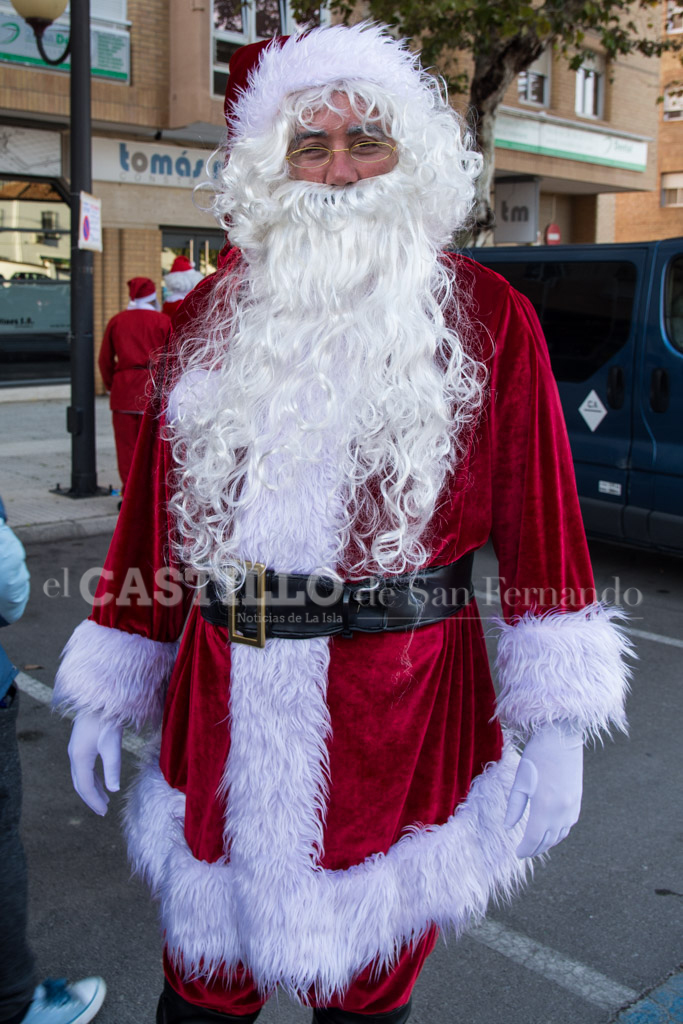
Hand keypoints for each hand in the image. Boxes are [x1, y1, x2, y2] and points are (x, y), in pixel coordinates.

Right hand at [67, 712, 122, 815]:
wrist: (99, 700)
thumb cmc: (107, 721)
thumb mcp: (112, 745)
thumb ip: (113, 768)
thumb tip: (114, 790)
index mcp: (80, 758)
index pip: (85, 787)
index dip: (94, 801)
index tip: (104, 813)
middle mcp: (74, 755)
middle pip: (80, 783)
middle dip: (91, 798)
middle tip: (103, 811)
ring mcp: (76, 749)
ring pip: (81, 775)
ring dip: (92, 788)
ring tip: (105, 799)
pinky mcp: (81, 743)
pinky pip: (84, 767)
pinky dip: (92, 777)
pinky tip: (102, 779)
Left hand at [504, 721, 582, 857]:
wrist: (561, 737)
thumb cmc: (537, 755)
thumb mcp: (520, 780)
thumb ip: (515, 806)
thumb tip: (509, 827)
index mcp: (544, 806)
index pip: (534, 838)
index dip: (525, 848)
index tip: (517, 853)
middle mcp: (561, 810)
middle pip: (548, 840)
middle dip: (535, 849)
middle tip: (524, 852)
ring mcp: (572, 806)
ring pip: (560, 835)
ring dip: (548, 843)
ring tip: (536, 845)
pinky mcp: (578, 800)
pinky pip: (569, 825)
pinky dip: (559, 833)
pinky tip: (551, 831)